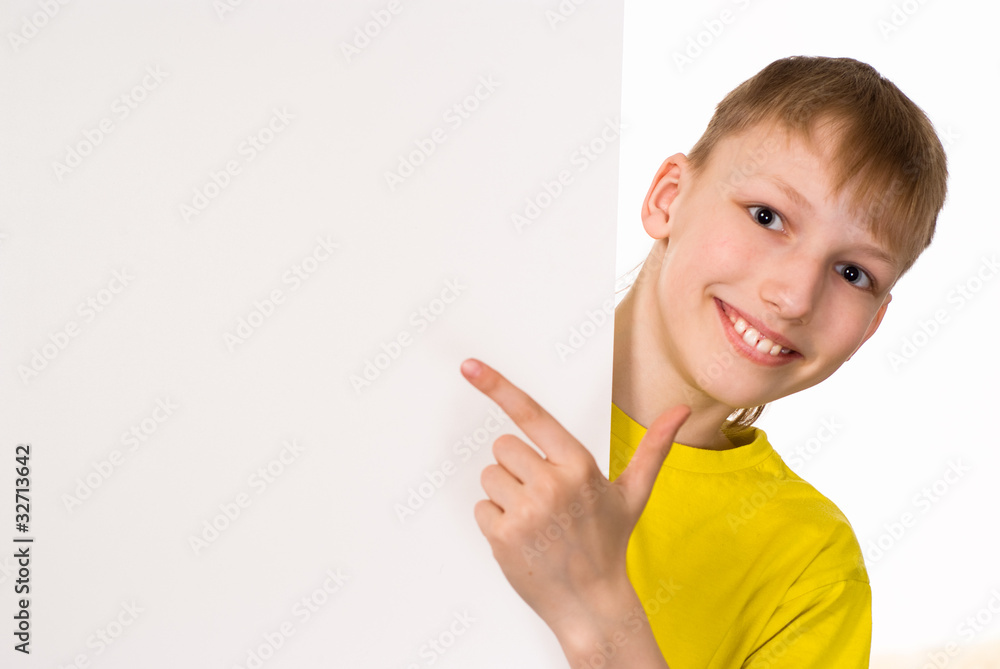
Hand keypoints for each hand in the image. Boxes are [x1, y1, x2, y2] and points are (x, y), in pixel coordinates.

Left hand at [461, 358, 689, 640]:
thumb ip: (654, 447)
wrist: (592, 603)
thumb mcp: (633, 493)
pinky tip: (523, 540)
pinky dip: (495, 522)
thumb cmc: (609, 542)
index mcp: (579, 464)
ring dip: (504, 495)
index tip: (469, 366)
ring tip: (535, 521)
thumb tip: (682, 409)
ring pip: (489, 476)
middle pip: (502, 447)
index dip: (497, 386)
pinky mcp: (503, 535)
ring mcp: (525, 511)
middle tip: (543, 498)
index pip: (531, 414)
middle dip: (517, 468)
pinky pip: (480, 508)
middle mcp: (552, 484)